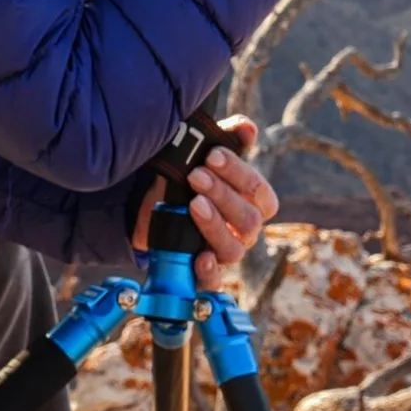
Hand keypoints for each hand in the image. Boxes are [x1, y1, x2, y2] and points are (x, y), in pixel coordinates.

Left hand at [129, 117, 279, 291]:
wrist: (151, 205)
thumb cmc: (189, 178)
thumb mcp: (203, 156)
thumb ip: (227, 140)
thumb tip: (247, 128)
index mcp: (252, 203)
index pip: (259, 191)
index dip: (239, 173)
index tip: (212, 155)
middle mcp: (244, 231)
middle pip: (249, 220)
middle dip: (222, 195)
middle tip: (195, 175)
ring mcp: (225, 252)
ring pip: (234, 249)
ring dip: (214, 225)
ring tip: (193, 203)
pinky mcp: (202, 271)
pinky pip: (214, 282)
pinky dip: (209, 272)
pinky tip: (199, 257)